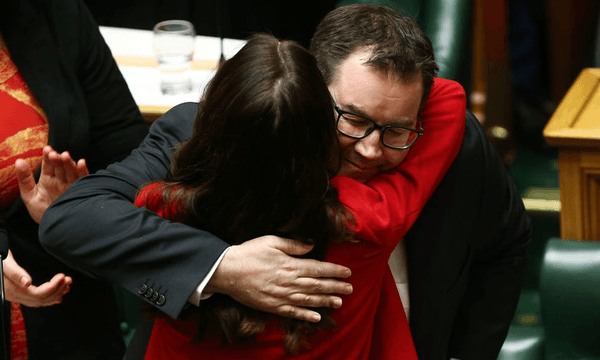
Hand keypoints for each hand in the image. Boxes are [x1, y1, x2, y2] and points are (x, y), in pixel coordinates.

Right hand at [3, 250, 71, 306]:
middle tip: (68, 279)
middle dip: (57, 290)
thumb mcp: (5, 262)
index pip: (37, 295)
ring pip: (40, 301)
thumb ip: (15, 273)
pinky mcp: (19, 293)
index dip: (52, 287)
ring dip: (56, 293)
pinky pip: (36, 300)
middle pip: (41, 299)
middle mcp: (14, 296)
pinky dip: (50, 297)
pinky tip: (58, 295)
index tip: (62, 277)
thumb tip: (27, 283)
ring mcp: (17, 296)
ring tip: (67, 285)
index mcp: (12, 290)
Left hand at [16, 145, 88, 222]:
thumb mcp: (29, 196)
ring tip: (65, 156)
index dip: (48, 156)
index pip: (48, 165)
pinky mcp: (80, 191)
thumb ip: (24, 179)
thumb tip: (19, 160)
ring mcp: (71, 185)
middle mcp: (61, 180)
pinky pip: (83, 179)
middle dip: (58, 159)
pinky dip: (83, 171)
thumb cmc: (42, 214)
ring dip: (69, 163)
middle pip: (60, 166)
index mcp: (48, 179)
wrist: (56, 228)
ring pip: (71, 170)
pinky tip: (81, 163)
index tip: (46, 149)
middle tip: (54, 154)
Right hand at [205, 235, 352, 322]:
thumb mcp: (272, 241)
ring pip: (308, 300)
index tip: (347, 272)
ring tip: (339, 303)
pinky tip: (316, 317)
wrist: (227, 271)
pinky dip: (306, 315)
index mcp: (290, 265)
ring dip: (325, 301)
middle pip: (318, 285)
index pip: (318, 268)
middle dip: (336, 287)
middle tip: (350, 289)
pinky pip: (293, 312)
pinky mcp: (272, 306)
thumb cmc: (249, 253)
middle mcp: (289, 282)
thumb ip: (293, 244)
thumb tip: (311, 245)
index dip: (334, 271)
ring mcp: (281, 296)